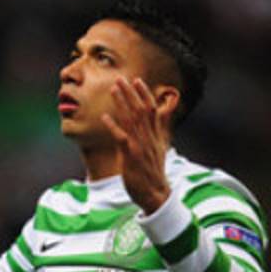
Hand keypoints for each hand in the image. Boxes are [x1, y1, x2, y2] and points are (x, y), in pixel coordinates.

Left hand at [101, 77, 172, 214]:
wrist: (156, 194)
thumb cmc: (154, 170)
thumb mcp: (161, 146)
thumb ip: (161, 127)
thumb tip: (165, 111)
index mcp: (156, 135)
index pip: (152, 109)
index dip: (144, 94)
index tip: (137, 80)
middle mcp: (149, 137)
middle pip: (141, 110)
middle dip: (130, 93)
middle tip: (120, 78)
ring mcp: (140, 146)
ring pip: (131, 120)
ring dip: (121, 103)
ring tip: (112, 89)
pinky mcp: (131, 156)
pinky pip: (121, 138)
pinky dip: (113, 126)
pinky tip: (104, 117)